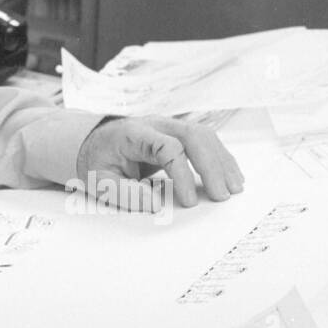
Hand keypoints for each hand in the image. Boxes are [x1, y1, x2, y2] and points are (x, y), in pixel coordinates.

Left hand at [75, 115, 244, 211]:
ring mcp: (169, 125)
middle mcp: (155, 123)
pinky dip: (220, 158)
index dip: (183, 175)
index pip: (168, 147)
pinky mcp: (178, 133)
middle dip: (212, 166)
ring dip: (222, 162)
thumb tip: (155, 204)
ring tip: (234, 189)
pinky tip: (230, 176)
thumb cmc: (98, 160)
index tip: (190, 202)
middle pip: (193, 135)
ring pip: (204, 135)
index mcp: (133, 133)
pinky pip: (205, 141)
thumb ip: (124, 193)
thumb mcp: (99, 181)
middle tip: (222, 196)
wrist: (94, 141)